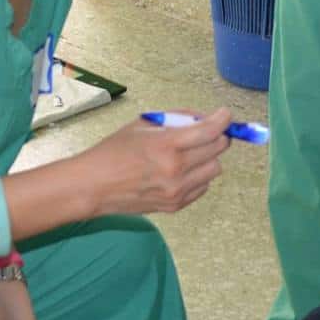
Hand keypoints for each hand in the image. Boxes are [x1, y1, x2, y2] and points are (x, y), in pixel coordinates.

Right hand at [79, 109, 230, 215]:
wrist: (94, 186)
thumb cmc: (113, 151)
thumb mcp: (142, 125)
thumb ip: (175, 119)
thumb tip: (202, 118)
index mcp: (166, 145)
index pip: (210, 131)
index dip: (222, 119)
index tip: (225, 115)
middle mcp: (175, 169)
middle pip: (218, 149)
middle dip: (217, 136)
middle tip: (207, 132)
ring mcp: (177, 190)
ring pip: (214, 169)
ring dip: (208, 157)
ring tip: (189, 153)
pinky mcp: (175, 205)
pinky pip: (203, 186)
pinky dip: (199, 175)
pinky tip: (181, 170)